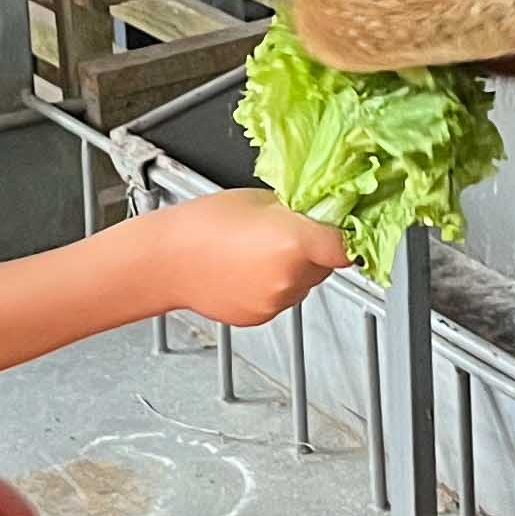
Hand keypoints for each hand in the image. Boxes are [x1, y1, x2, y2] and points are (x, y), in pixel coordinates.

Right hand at [149, 186, 349, 326]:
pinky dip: (274, 285)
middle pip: (326, 264)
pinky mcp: (262, 316)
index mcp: (296, 242)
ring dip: (294, 268)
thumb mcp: (260, 200)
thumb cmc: (204, 223)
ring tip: (257, 250)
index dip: (348, 235)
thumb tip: (321, 213)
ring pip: (305, 282)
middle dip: (314, 248)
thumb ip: (297, 210)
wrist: (165, 260)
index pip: (349, 246)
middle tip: (286, 230)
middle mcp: (291, 277)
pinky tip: (246, 268)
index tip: (343, 228)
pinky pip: (282, 297)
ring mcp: (277, 301)